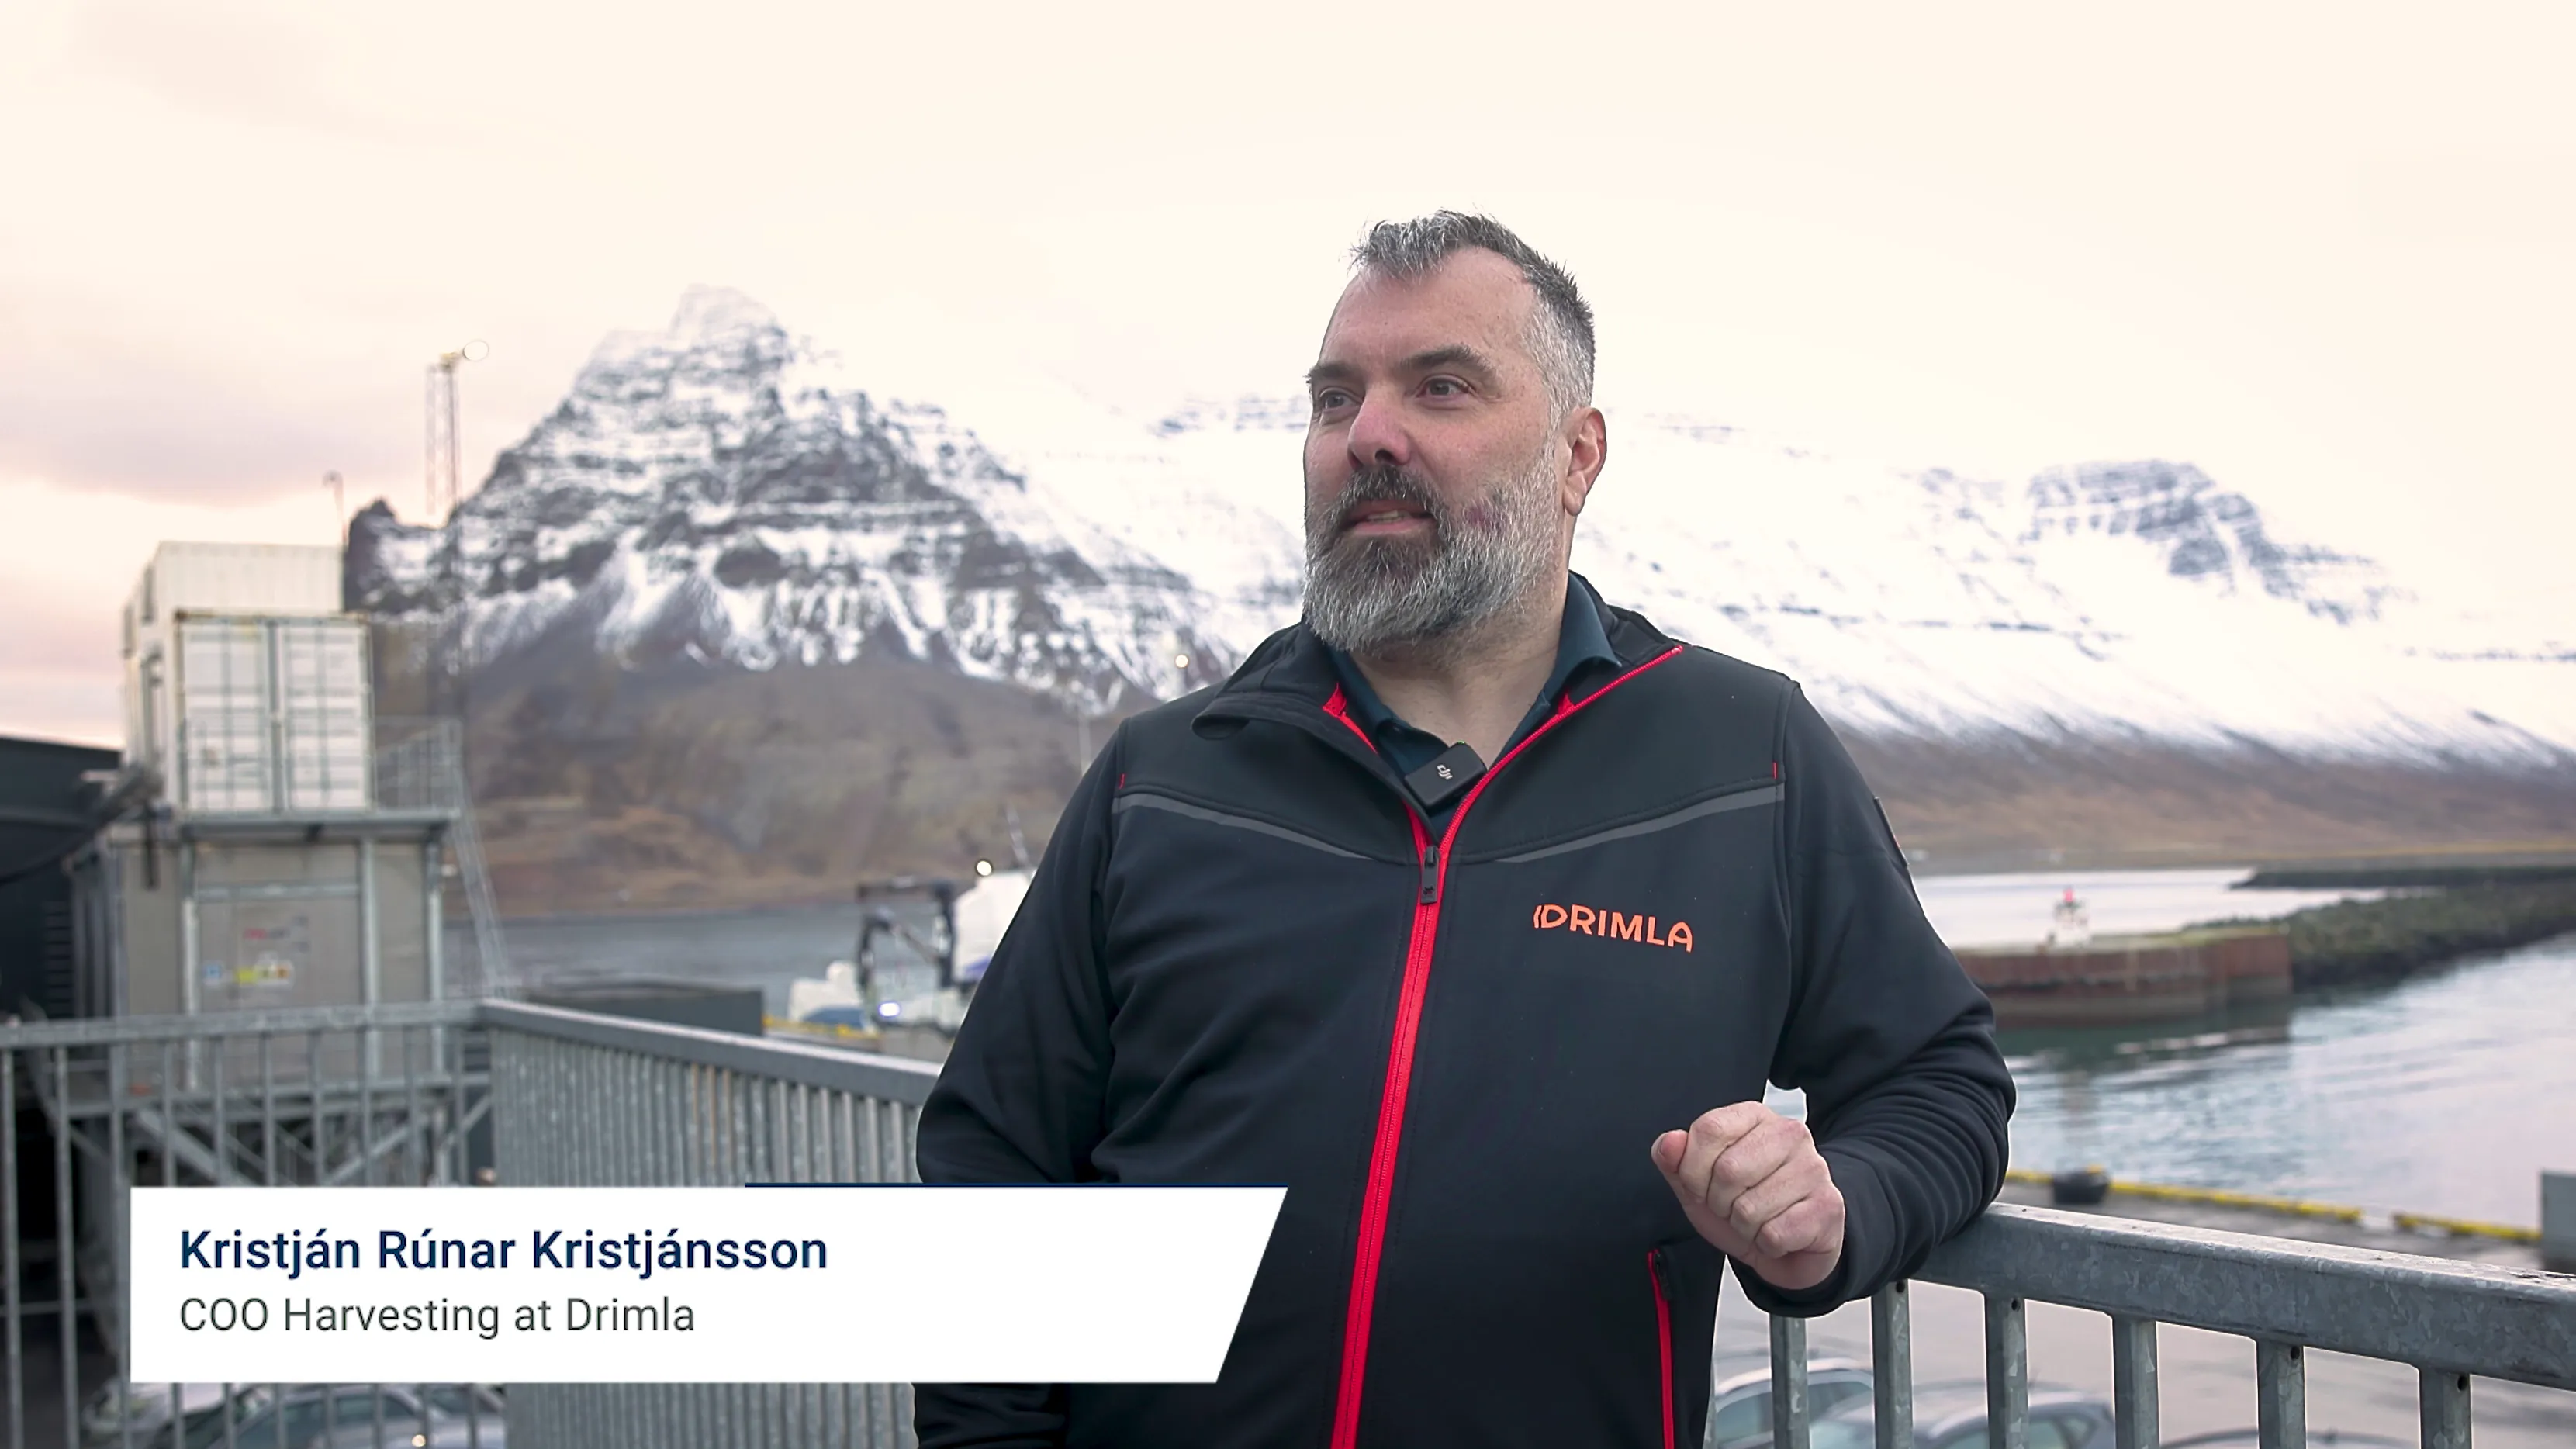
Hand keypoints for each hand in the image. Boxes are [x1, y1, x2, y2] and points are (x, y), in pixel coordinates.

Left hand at [1652, 1103, 1844, 1291]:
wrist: (1789, 1248)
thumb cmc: (1745, 1207)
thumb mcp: (1699, 1184)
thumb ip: (1676, 1161)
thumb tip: (1669, 1143)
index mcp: (1755, 1118)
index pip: (1709, 1129)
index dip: (1693, 1169)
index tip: (1701, 1186)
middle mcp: (1790, 1134)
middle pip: (1728, 1170)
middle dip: (1719, 1203)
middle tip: (1733, 1207)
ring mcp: (1813, 1169)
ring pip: (1750, 1208)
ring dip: (1743, 1227)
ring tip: (1757, 1221)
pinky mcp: (1828, 1206)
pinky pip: (1774, 1234)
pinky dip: (1766, 1244)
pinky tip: (1777, 1235)